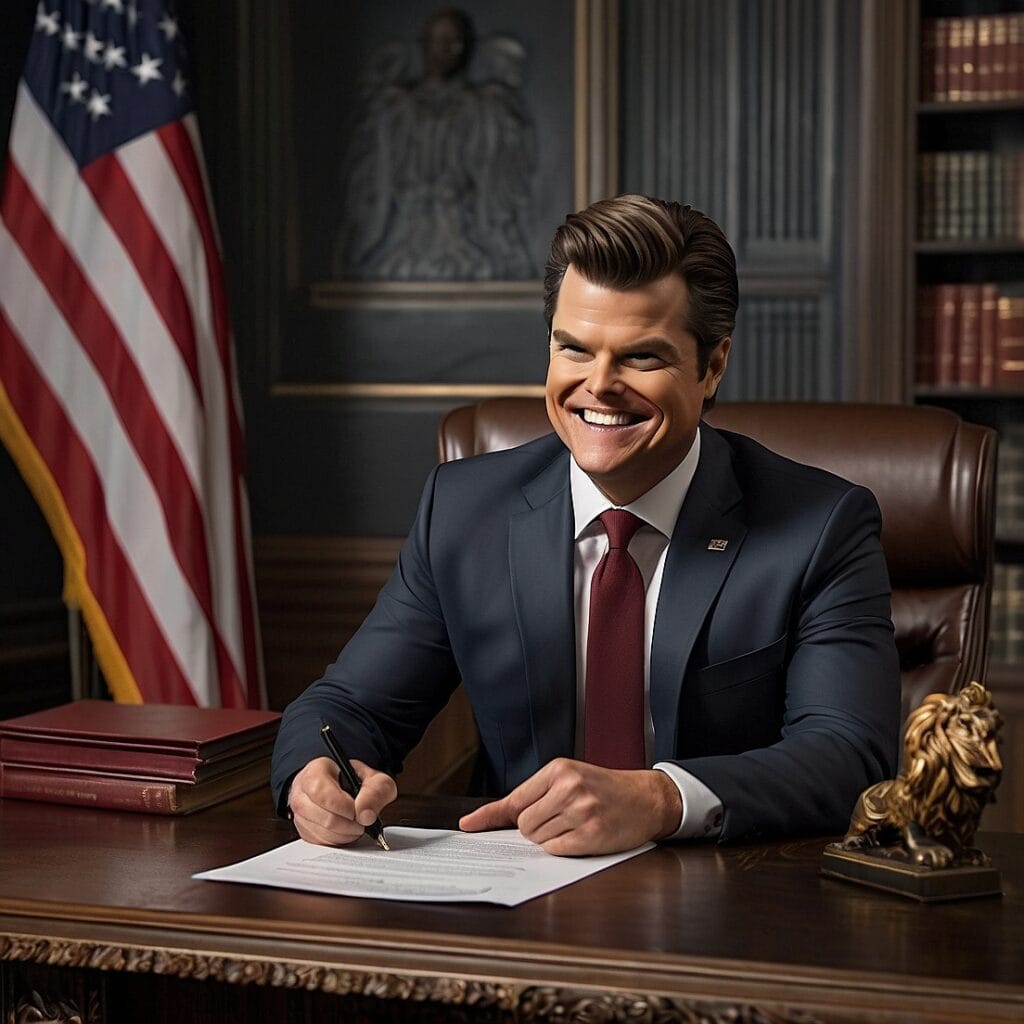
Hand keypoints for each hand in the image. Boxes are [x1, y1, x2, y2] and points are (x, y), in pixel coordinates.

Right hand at [287, 756, 396, 846]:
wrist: (349, 791)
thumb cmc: (358, 782)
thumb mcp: (376, 780)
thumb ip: (376, 792)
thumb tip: (365, 815)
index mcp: (316, 771)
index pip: (319, 790)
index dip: (341, 805)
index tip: (357, 810)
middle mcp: (302, 791)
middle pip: (321, 815)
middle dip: (348, 823)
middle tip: (361, 820)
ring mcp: (299, 812)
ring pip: (321, 832)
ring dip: (345, 834)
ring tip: (356, 824)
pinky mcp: (304, 831)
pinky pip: (320, 843)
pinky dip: (338, 841)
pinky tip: (346, 831)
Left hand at [458, 758, 681, 855]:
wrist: (646, 798)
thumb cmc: (604, 788)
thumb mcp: (570, 778)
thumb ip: (536, 795)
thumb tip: (497, 818)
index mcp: (558, 770)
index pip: (514, 799)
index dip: (490, 816)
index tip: (468, 825)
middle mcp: (568, 787)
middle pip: (524, 825)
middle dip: (534, 829)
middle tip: (558, 820)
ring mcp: (581, 811)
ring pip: (538, 839)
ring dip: (550, 839)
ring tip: (574, 825)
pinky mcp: (592, 834)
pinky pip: (556, 851)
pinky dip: (563, 848)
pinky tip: (581, 836)